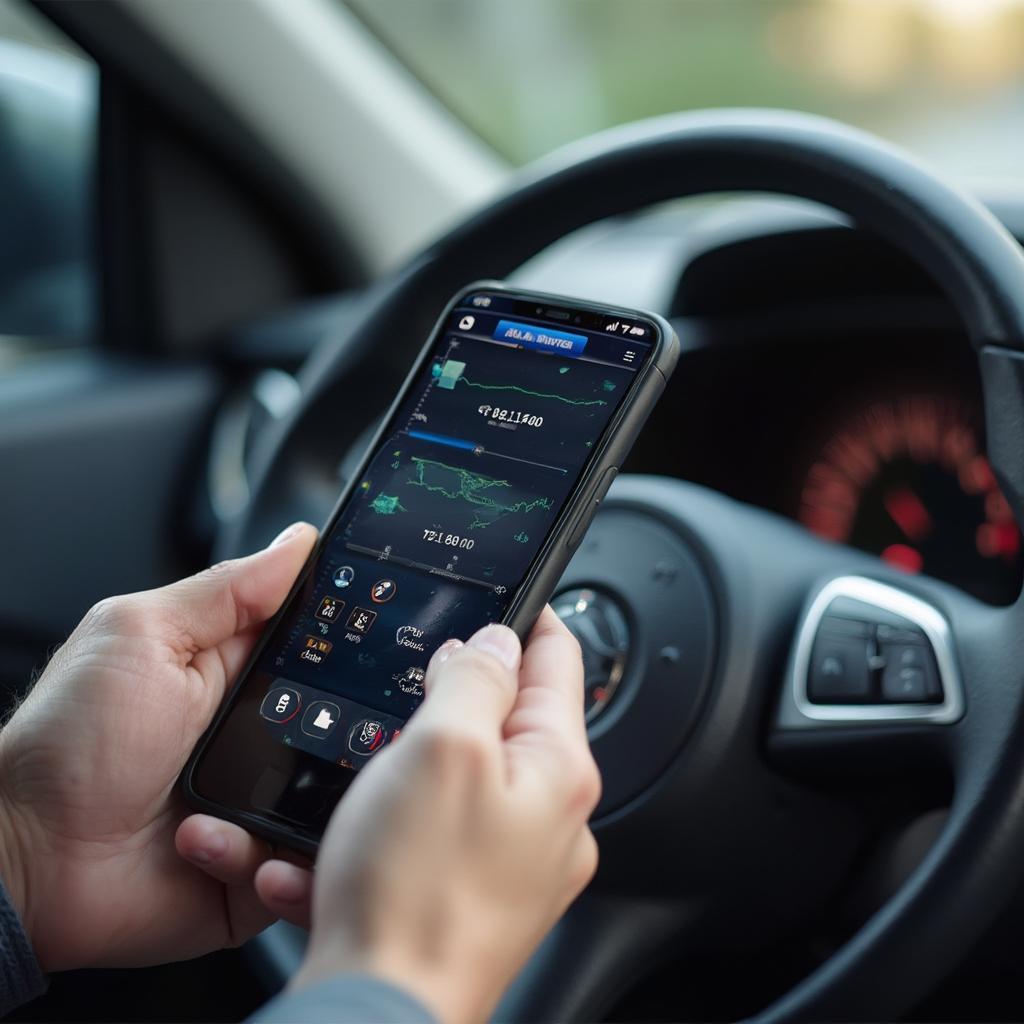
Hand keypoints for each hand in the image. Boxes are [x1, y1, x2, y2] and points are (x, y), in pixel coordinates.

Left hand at [0, 522, 317, 970]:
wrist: (22, 862)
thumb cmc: (66, 743)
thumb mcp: (143, 637)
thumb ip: (228, 591)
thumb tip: (299, 541)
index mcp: (239, 673)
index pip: (323, 644)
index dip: (354, 638)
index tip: (381, 635)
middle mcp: (263, 737)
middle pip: (347, 722)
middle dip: (350, 726)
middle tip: (305, 727)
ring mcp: (262, 805)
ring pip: (336, 799)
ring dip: (307, 801)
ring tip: (242, 797)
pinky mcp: (255, 869)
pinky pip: (300, 867)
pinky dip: (268, 864)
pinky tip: (205, 842)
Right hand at [277, 608, 600, 1023]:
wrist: (378, 1010)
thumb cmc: (416, 891)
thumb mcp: (443, 748)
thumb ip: (477, 678)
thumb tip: (496, 641)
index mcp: (558, 769)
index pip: (557, 660)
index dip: (528, 615)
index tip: (510, 589)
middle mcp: (550, 817)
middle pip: (511, 717)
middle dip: (458, 692)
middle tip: (411, 684)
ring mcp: (515, 860)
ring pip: (467, 773)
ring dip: (416, 759)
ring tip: (373, 769)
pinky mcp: (474, 892)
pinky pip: (438, 829)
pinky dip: (396, 818)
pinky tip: (357, 832)